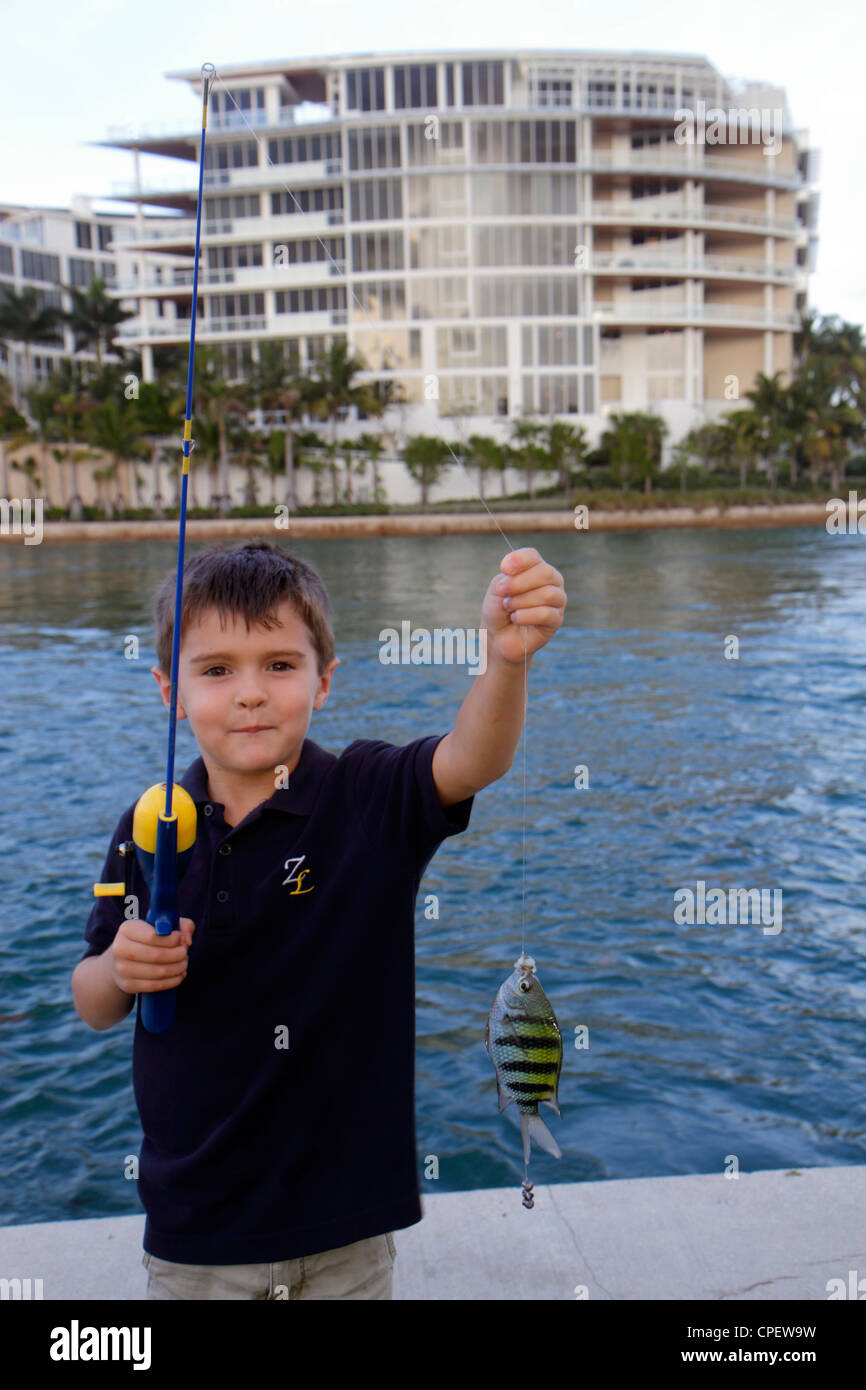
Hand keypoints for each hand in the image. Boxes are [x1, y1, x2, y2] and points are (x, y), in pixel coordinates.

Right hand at [109, 917, 194, 994]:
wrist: (123, 960)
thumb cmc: (147, 939)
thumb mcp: (162, 926)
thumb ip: (181, 925)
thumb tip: (187, 940)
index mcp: (127, 929)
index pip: (153, 936)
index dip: (173, 939)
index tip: (181, 939)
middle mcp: (119, 948)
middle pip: (157, 955)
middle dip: (178, 954)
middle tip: (185, 952)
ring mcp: (122, 969)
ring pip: (158, 972)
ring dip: (178, 968)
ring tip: (183, 963)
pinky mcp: (127, 985)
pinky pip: (155, 986)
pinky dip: (172, 981)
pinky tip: (179, 974)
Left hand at [481, 547, 566, 665]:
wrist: (498, 636)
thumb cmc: (499, 609)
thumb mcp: (498, 588)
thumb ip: (508, 578)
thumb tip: (514, 575)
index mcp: (536, 568)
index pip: (533, 556)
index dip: (519, 560)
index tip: (504, 569)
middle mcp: (551, 581)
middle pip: (545, 573)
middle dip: (519, 583)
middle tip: (502, 593)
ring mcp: (557, 600)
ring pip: (547, 594)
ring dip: (520, 601)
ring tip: (508, 608)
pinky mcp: (556, 620)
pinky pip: (545, 613)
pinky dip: (525, 615)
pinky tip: (516, 618)